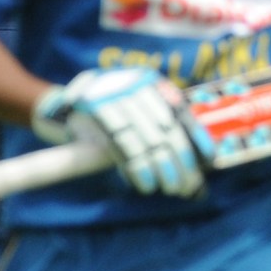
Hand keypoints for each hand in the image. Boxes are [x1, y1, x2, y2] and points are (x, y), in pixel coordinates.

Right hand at [32, 68, 214, 196]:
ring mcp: (114, 96)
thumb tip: (197, 156)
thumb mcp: (134, 108)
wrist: (61, 106)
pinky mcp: (95, 112)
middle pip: (165, 128)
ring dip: (160, 168)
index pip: (179, 111)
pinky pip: (122, 145)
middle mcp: (135, 85)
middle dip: (180, 160)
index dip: (196, 136)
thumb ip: (159, 124)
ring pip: (146, 139)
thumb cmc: (107, 114)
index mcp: (149, 82)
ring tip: (170, 188)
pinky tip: (145, 184)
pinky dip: (136, 168)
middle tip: (188, 185)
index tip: (209, 159)